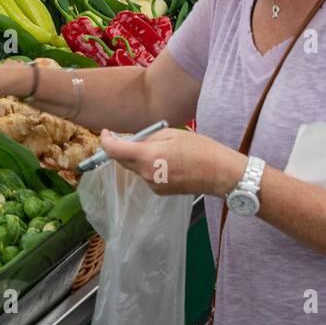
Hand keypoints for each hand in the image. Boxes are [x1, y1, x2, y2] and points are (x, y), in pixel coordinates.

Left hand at [98, 128, 246, 196]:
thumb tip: (133, 140)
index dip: (106, 140)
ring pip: (136, 168)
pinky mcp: (160, 191)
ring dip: (139, 157)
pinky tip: (168, 161)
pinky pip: (147, 176)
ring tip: (161, 148)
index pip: (114, 151)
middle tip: (132, 136)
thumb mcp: (172, 134)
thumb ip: (148, 136)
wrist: (219, 173)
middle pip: (122, 161)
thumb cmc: (200, 149)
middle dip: (123, 148)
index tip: (106, 133)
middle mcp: (146, 174)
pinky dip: (149, 166)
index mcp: (148, 156)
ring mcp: (153, 185)